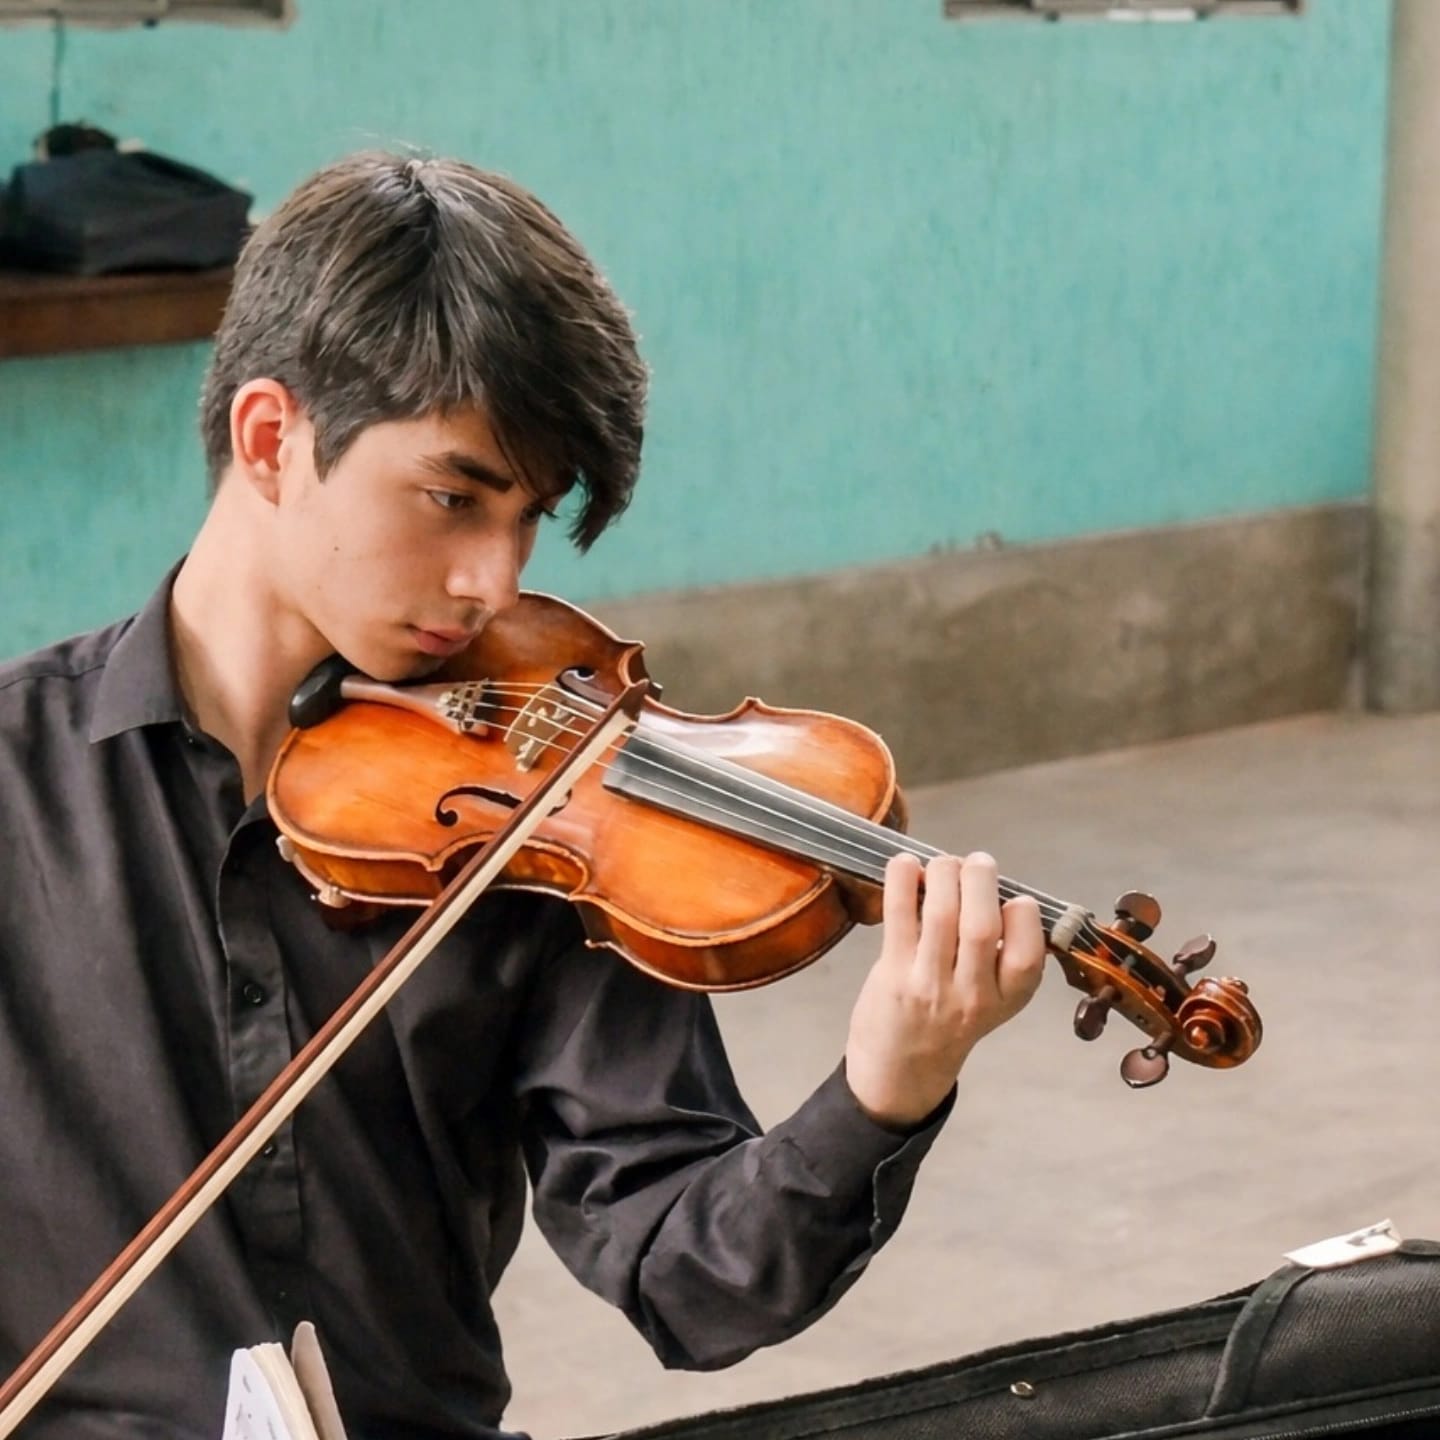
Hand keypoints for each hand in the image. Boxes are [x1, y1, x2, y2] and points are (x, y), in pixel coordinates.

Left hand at [843, 851, 1044, 1129]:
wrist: (900, 1071)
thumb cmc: (950, 1024)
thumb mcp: (994, 1001)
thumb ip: (1001, 956)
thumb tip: (992, 887)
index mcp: (1007, 998)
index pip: (1027, 955)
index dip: (1024, 916)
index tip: (1014, 897)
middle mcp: (972, 994)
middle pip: (981, 926)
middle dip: (980, 880)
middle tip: (978, 863)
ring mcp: (930, 985)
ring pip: (941, 916)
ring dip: (943, 874)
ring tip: (944, 863)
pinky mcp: (892, 974)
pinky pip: (899, 917)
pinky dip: (901, 881)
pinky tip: (905, 864)